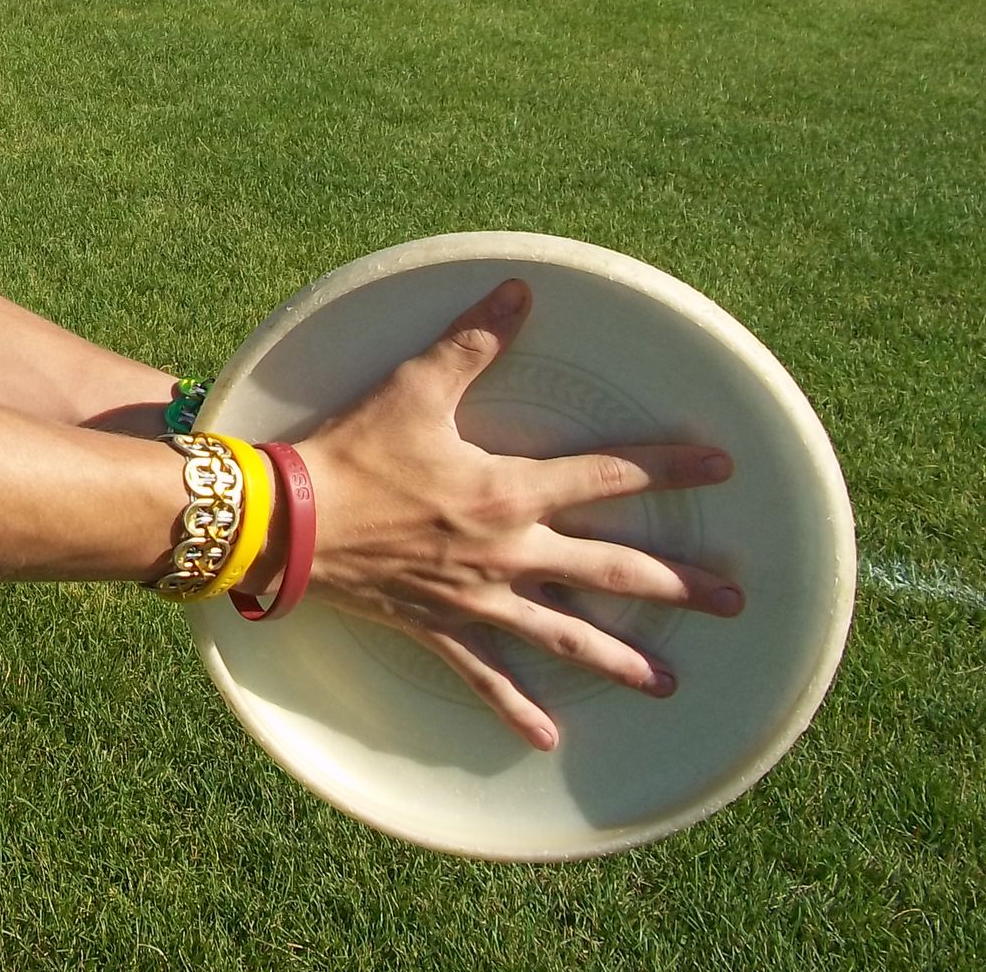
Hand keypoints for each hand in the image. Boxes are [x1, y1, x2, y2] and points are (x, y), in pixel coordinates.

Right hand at [290, 278, 742, 749]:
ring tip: (668, 683)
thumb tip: (519, 288)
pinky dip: (517, 708)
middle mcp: (510, 552)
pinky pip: (487, 676)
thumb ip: (472, 341)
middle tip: (734, 600)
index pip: (608, 476)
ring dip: (622, 660)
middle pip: (612, 571)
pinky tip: (549, 738)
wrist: (292, 521)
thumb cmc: (353, 451)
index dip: (668, 468)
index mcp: (510, 491)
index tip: (723, 467)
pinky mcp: (440, 627)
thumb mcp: (413, 387)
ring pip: (567, 635)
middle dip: (678, 585)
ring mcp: (479, 599)